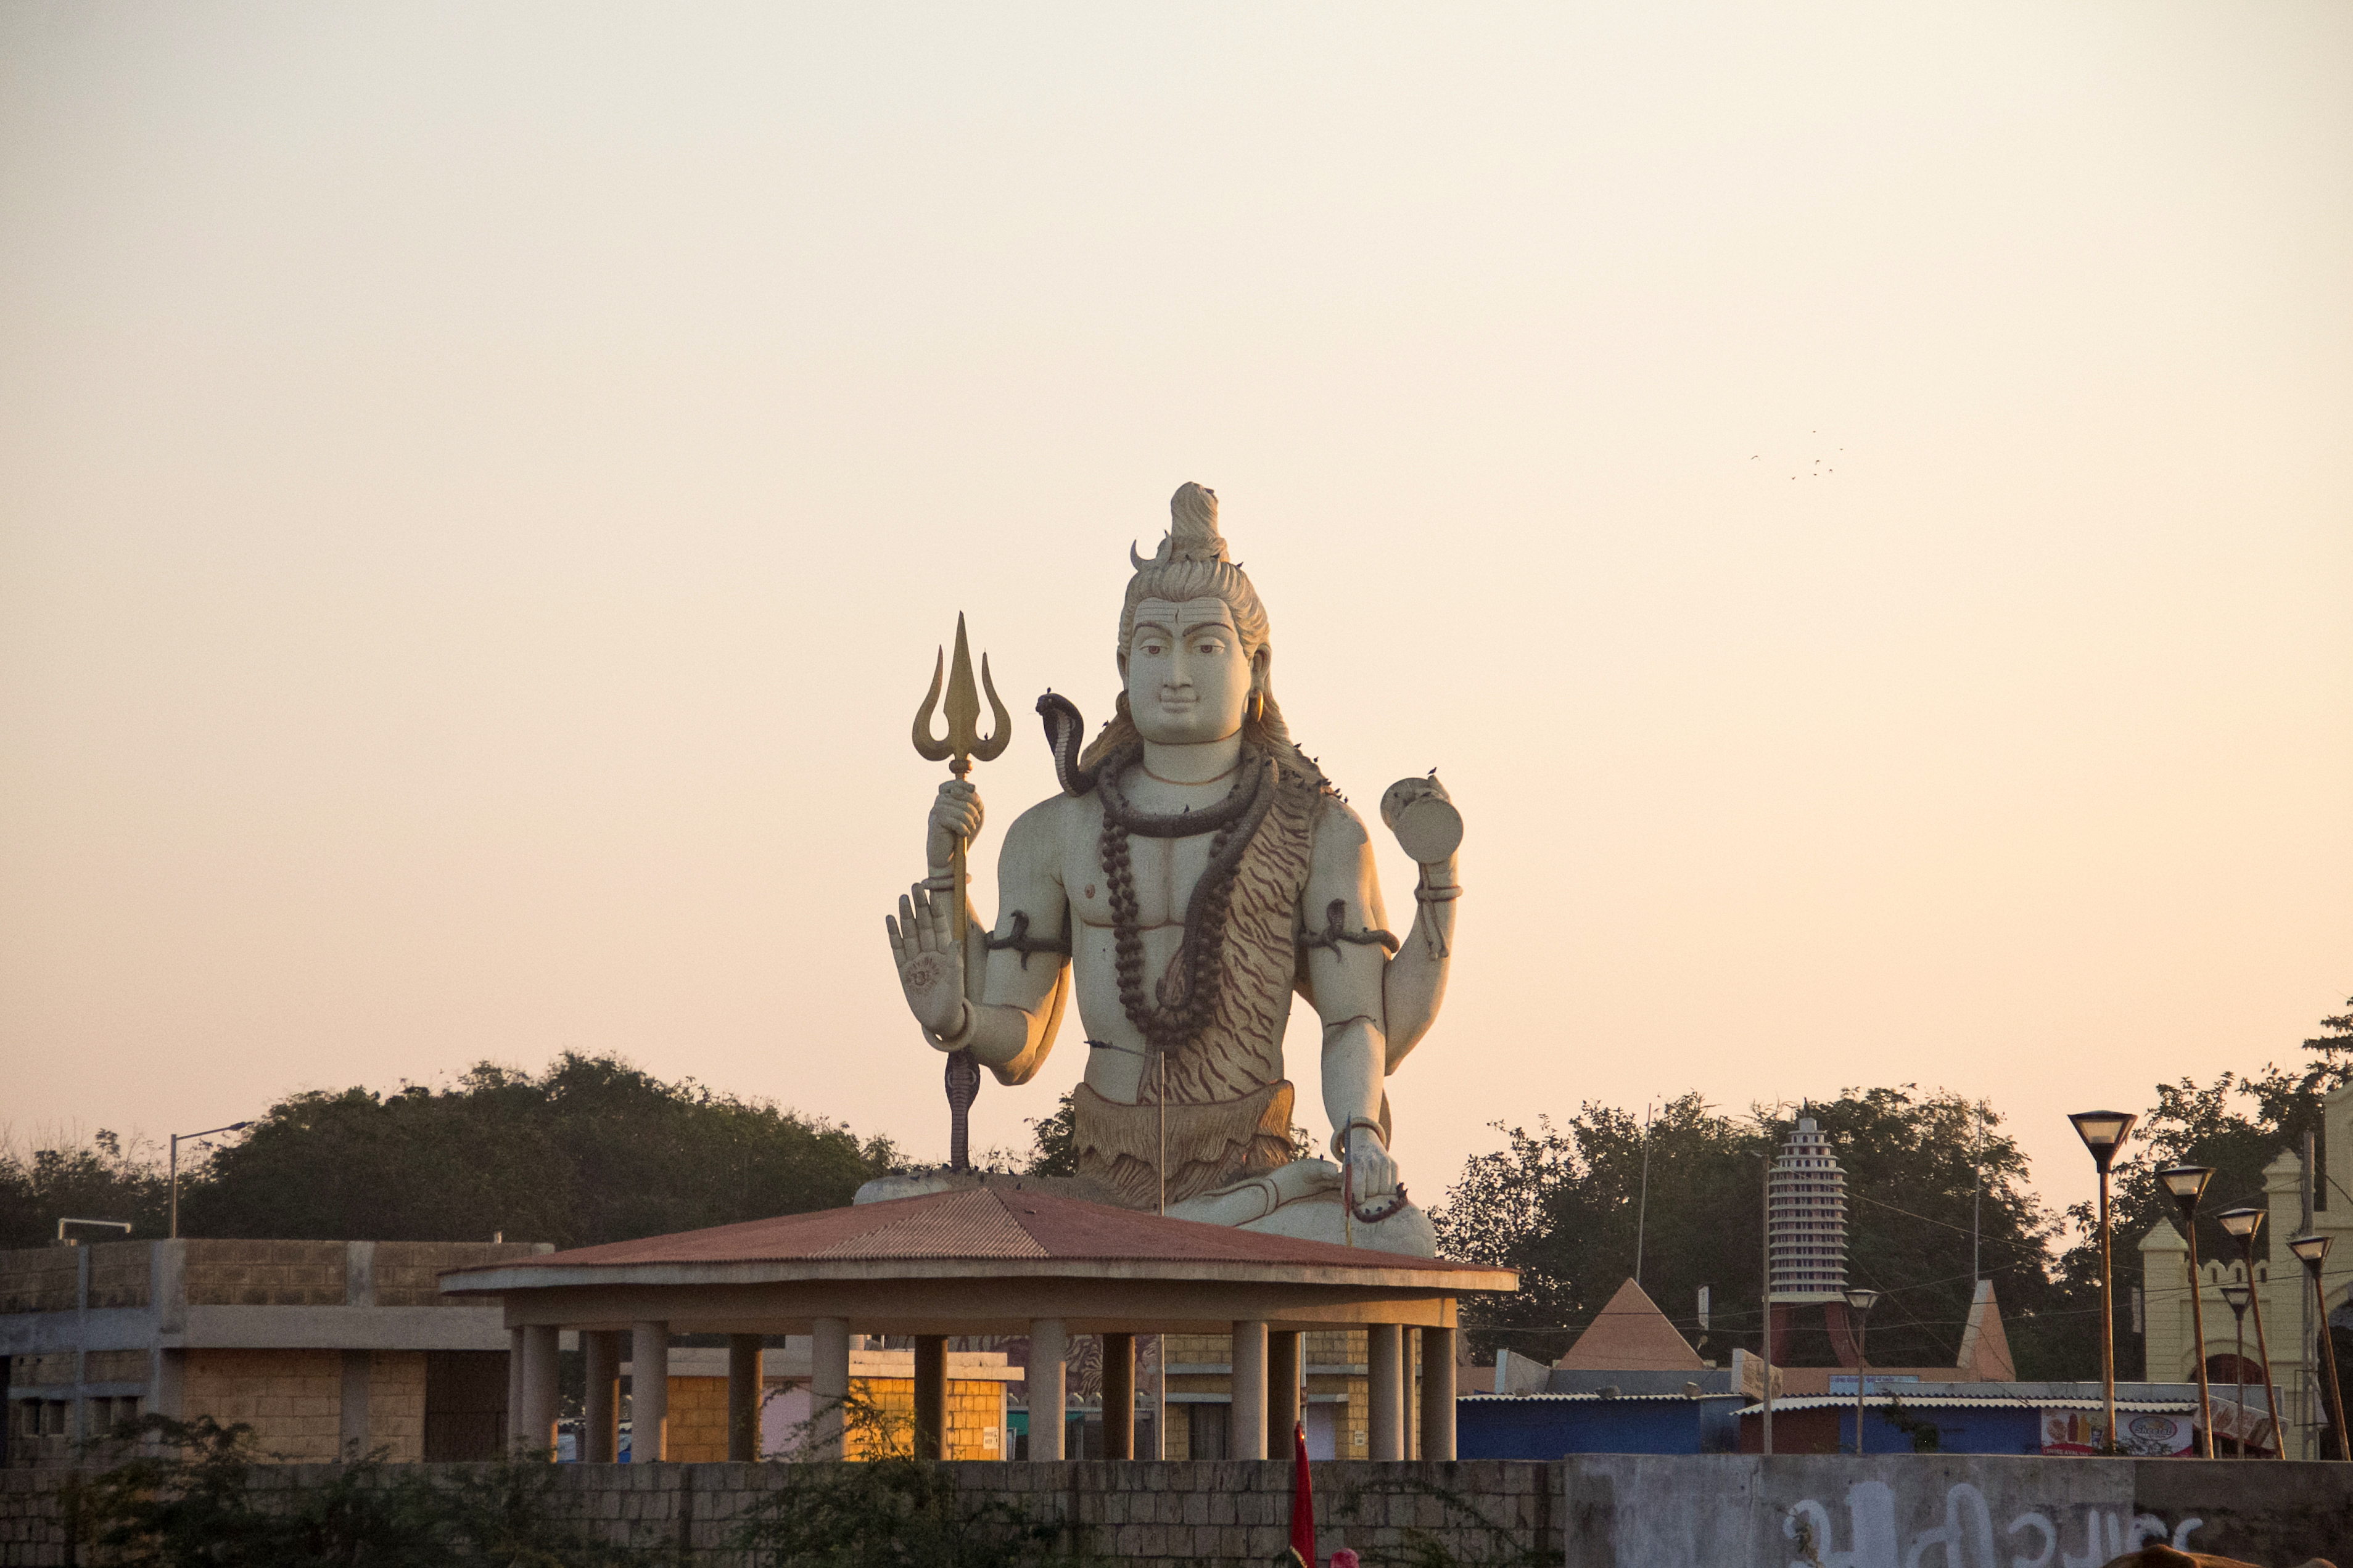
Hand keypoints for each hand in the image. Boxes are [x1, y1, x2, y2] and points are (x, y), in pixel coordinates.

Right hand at [886, 884, 966, 1039]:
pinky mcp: (904, 971)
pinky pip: (898, 949)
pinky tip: (890, 919)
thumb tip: (954, 942)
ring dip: (906, 916)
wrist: (939, 1021)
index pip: (940, 926)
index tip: (931, 893)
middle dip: (919, 906)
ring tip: (902, 898)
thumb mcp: (956, 984)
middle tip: (915, 886)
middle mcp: (930, 953)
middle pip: (923, 925)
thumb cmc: (952, 1003)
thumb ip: (954, 964)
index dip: (935, 910)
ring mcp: (916, 961)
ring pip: (910, 933)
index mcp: (945, 953)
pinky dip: (894, 935)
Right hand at [925, 780, 983, 870]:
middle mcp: (939, 802)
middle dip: (972, 809)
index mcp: (947, 798)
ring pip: (959, 808)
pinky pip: (954, 820)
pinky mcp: (935, 822)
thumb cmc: (962, 834)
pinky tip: (962, 834)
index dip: (963, 784)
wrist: (950, 856)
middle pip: (960, 796)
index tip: (974, 789)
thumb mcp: (973, 814)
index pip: (952, 784)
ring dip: (969, 821)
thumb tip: (965, 790)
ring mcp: (935, 811)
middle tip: (975, 822)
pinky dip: (963, 828)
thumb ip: (973, 800)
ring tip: (969, 829)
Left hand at [1343, 1125, 1401, 1213]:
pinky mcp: (1395, 1164)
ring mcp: (1385, 1162)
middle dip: (1369, 1195)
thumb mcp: (1346, 1172)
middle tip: (1366, 1192)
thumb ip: (1347, 1189)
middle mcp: (1372, 1161)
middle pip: (1373, 1191)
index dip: (1359, 1197)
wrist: (1364, 1141)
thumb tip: (1351, 1207)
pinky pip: (1394, 1186)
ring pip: (1385, 1190)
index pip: (1359, 1185)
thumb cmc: (1353, 1163)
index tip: (1360, 1199)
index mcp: (1357, 1163)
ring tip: (1374, 1188)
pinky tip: (1382, 1184)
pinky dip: (1389, 1190)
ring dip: (1380, 1193)